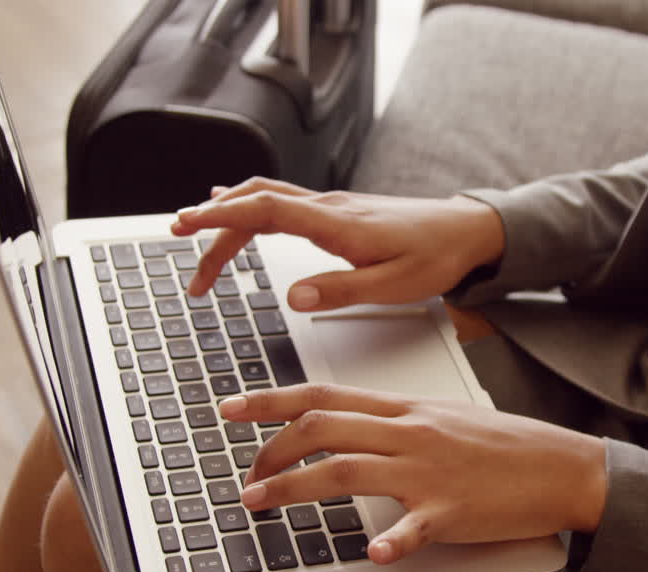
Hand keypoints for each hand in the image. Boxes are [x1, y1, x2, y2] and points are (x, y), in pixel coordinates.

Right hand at [170, 177, 504, 311]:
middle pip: (255, 202)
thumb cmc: (436, 256)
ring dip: (228, 217)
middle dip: (212, 223)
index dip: (221, 216)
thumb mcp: (395, 285)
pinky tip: (234, 209)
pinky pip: (281, 201)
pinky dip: (249, 206)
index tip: (185, 224)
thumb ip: (343, 291)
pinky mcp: (336, 213)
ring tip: (197, 241)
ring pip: (265, 198)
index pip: (266, 209)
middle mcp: (329, 208)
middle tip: (180, 247)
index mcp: (337, 224)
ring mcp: (331, 207)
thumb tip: (294, 297)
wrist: (467, 231)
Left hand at [218, 384, 607, 564]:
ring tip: (260, 503)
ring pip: (345, 469)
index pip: (324, 396)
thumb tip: (351, 429)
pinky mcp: (452, 509)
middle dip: (269, 451)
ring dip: (292, 488)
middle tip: (245, 477)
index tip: (231, 406)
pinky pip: (415, 527)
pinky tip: (372, 554)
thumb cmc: (504, 445)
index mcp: (405, 409)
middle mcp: (409, 433)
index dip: (270, 400)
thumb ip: (396, 422)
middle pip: (321, 428)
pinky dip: (391, 542)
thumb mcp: (444, 416)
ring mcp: (428, 470)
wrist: (561, 466)